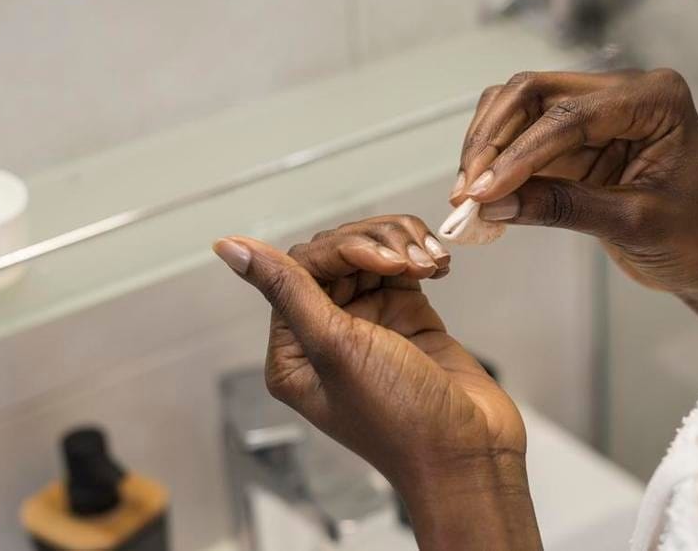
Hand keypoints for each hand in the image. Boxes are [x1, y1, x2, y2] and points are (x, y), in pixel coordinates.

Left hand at [213, 216, 539, 548]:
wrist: (469, 452)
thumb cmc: (399, 418)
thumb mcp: (335, 349)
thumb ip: (286, 289)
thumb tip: (228, 246)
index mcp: (294, 349)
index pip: (301, 267)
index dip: (343, 250)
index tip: (386, 261)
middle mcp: (325, 334)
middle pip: (337, 253)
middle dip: (378, 245)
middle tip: (412, 262)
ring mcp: (369, 324)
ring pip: (372, 253)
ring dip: (403, 246)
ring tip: (431, 264)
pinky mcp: (407, 317)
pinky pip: (404, 268)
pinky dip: (421, 257)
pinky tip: (438, 267)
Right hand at [453, 69, 697, 294]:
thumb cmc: (696, 238)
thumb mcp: (633, 224)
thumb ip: (563, 207)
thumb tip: (491, 202)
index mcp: (655, 98)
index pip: (569, 115)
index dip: (519, 153)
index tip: (482, 191)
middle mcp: (623, 90)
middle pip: (533, 91)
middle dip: (492, 139)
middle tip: (467, 191)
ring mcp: (596, 110)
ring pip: (518, 106)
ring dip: (486, 146)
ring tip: (467, 196)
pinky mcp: (576, 136)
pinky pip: (522, 135)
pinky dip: (496, 161)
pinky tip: (481, 195)